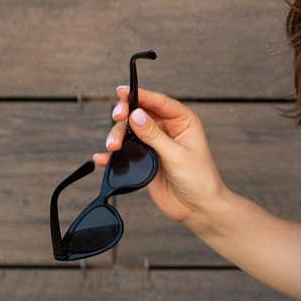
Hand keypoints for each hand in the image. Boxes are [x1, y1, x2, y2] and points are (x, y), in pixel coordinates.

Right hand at [99, 84, 227, 226]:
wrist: (197, 208)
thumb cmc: (198, 179)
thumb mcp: (176, 155)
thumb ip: (154, 135)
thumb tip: (135, 115)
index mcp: (182, 121)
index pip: (158, 102)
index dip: (140, 94)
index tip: (121, 91)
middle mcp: (167, 129)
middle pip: (139, 114)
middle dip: (125, 115)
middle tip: (117, 117)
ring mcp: (154, 145)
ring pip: (129, 132)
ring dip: (117, 136)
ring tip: (112, 146)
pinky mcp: (144, 160)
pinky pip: (125, 153)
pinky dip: (113, 155)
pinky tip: (102, 158)